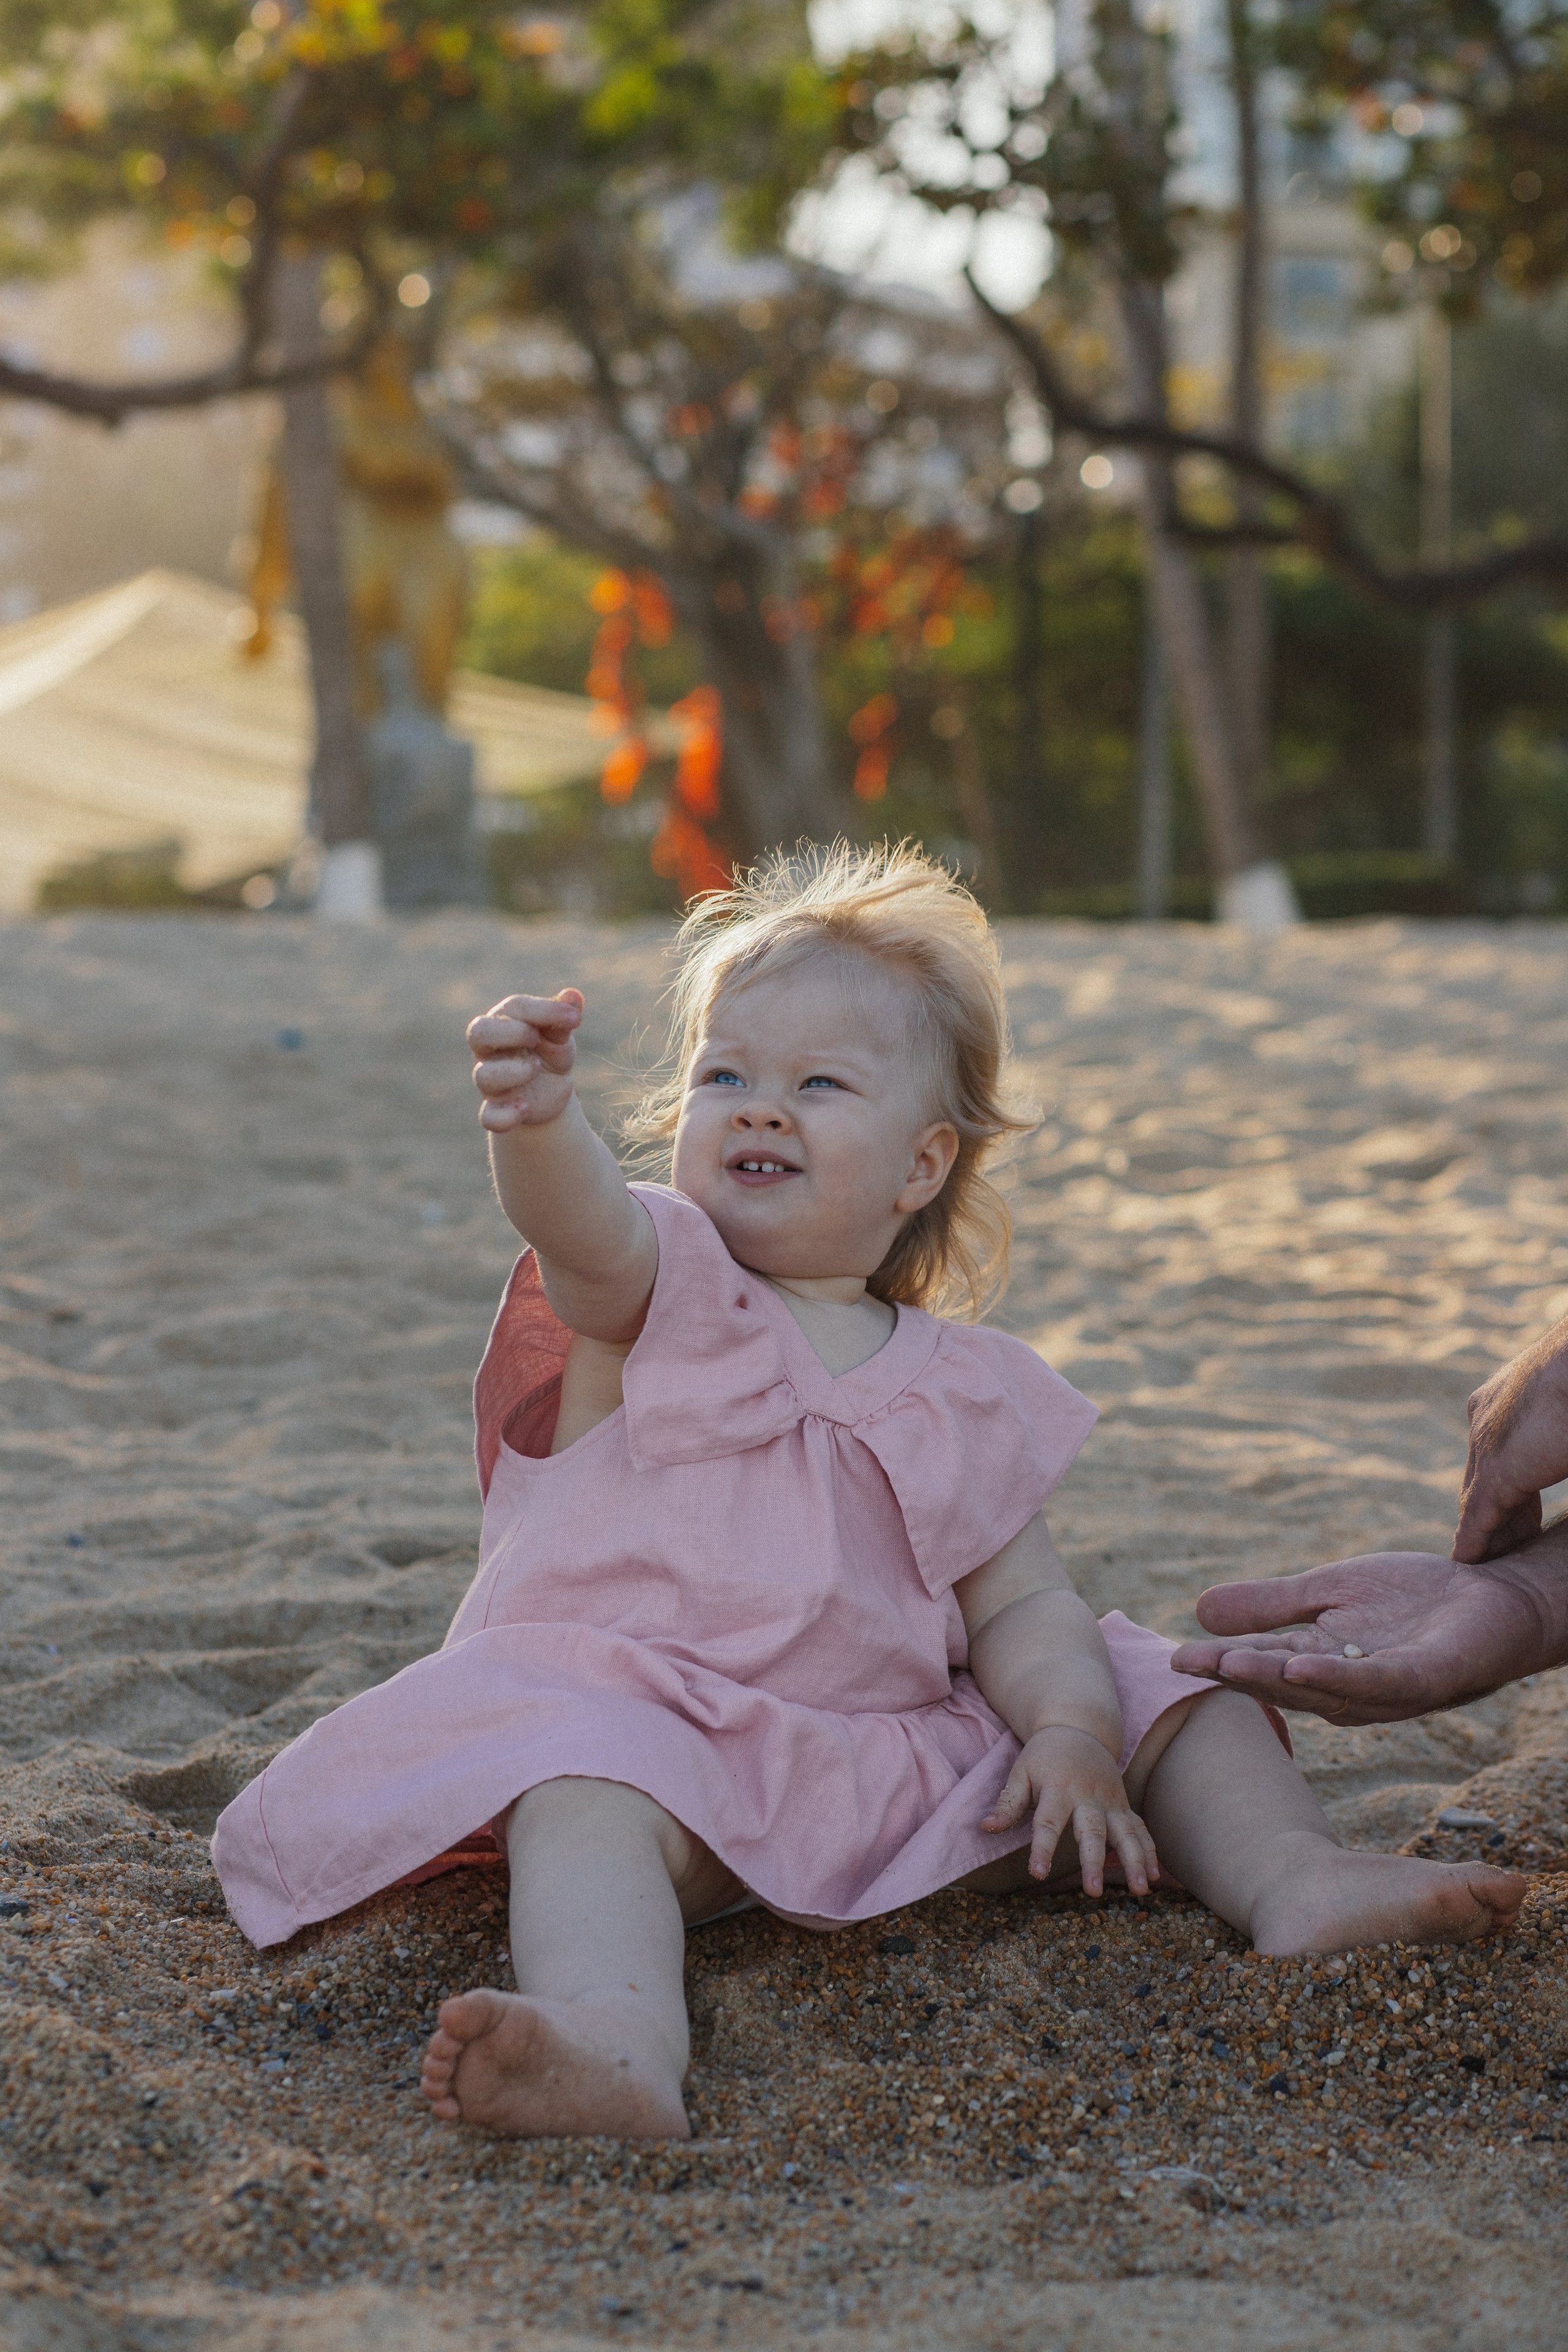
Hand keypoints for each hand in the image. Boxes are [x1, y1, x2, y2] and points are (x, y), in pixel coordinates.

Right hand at [467, 990, 582, 1131]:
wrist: (551, 1092)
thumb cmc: (549, 1053)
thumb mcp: (560, 1036)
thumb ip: (563, 1019)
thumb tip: (573, 995)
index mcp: (504, 1023)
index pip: (513, 1008)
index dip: (544, 1010)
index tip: (575, 1019)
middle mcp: (490, 1051)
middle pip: (478, 1033)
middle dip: (511, 1032)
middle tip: (536, 1039)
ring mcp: (491, 1082)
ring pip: (484, 1075)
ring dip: (514, 1071)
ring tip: (536, 1068)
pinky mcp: (496, 1110)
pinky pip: (488, 1117)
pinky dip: (504, 1116)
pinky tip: (525, 1108)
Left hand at [981, 1725, 1157, 1896]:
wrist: (1078, 1727)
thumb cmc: (1043, 1755)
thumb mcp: (1021, 1771)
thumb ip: (1007, 1802)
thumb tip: (986, 1828)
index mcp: (1058, 1789)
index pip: (1047, 1822)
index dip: (1042, 1848)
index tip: (1037, 1873)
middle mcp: (1088, 1796)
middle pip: (1092, 1831)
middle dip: (1094, 1861)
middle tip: (1093, 1891)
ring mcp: (1110, 1800)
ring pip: (1126, 1832)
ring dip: (1135, 1860)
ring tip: (1140, 1888)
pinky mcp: (1123, 1805)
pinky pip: (1139, 1828)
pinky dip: (1150, 1850)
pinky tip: (1155, 1875)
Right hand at [1170, 1546, 1567, 1724]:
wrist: (1493, 1596)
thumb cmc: (1413, 1598)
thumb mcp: (1329, 1590)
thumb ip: (1271, 1604)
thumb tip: (1198, 1610)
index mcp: (1319, 1663)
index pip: (1260, 1664)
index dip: (1219, 1663)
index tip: (1174, 1658)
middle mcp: (1346, 1686)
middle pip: (1282, 1684)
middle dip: (1236, 1674)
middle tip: (1190, 1663)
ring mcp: (1384, 1686)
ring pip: (1320, 1690)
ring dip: (1275, 1679)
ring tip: (1232, 1663)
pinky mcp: (1423, 1678)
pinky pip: (1374, 1683)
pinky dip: (1337, 1678)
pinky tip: (1302, 1666)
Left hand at [1454, 1314, 1567, 1561]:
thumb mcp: (1557, 1417)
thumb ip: (1551, 1441)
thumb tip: (1556, 1452)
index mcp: (1504, 1401)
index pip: (1501, 1451)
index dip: (1512, 1484)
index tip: (1520, 1511)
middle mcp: (1485, 1420)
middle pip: (1484, 1478)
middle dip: (1496, 1513)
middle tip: (1505, 1546)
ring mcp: (1485, 1445)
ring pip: (1478, 1500)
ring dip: (1485, 1533)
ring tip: (1489, 1562)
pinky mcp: (1496, 1473)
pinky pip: (1478, 1518)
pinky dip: (1474, 1543)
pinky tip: (1468, 1563)